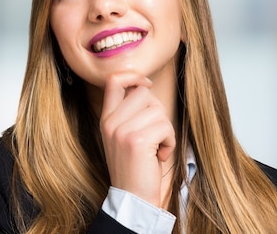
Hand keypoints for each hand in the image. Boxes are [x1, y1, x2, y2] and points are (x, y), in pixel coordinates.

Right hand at [99, 71, 175, 206]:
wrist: (133, 199)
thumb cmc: (136, 168)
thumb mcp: (124, 136)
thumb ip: (129, 112)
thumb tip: (145, 87)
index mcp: (106, 119)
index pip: (113, 81)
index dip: (133, 75)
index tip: (146, 84)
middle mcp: (111, 122)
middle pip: (143, 93)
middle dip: (157, 111)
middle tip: (155, 134)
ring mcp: (122, 130)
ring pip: (157, 109)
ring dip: (166, 129)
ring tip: (157, 147)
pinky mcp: (137, 140)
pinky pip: (165, 126)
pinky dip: (170, 142)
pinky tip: (161, 155)